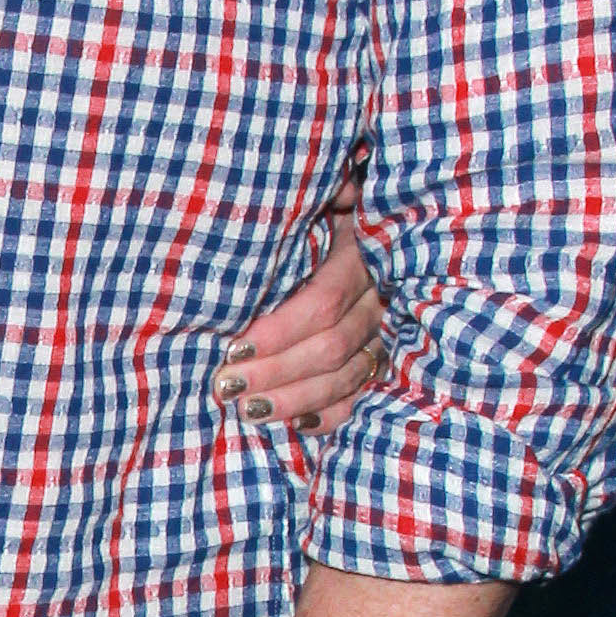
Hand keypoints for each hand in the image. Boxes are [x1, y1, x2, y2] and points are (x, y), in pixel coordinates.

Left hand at [217, 208, 384, 431]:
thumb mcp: (333, 194)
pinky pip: (360, 397)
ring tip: (246, 410)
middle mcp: (380, 302)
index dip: (280, 330)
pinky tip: (296, 425)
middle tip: (226, 385)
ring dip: (294, 399)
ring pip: (344, 379)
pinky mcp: (383, 361)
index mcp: (363, 257)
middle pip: (330, 347)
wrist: (389, 230)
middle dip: (275, 371)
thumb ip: (324, 193)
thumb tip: (324, 190)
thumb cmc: (337, 209)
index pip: (324, 303)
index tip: (235, 345)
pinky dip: (329, 415)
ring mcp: (385, 336)